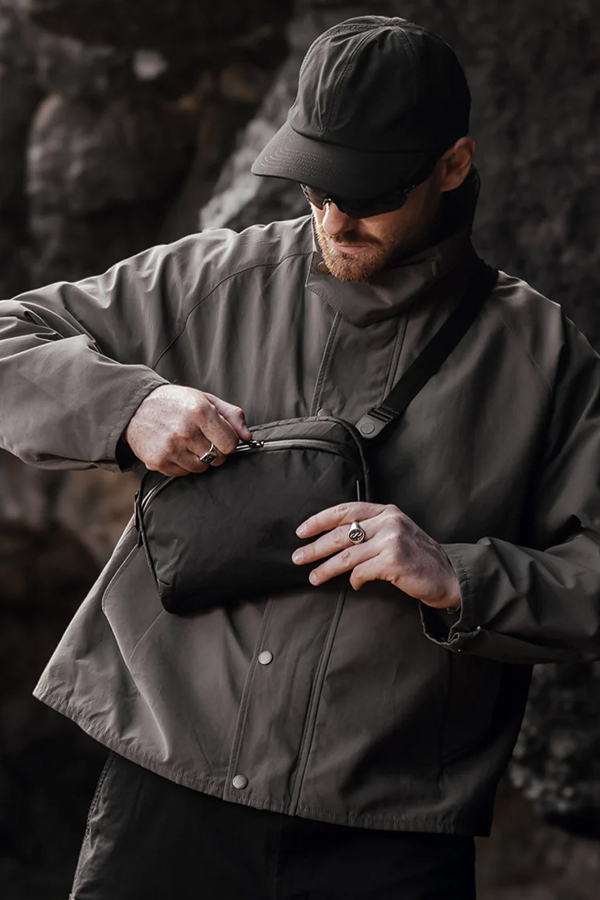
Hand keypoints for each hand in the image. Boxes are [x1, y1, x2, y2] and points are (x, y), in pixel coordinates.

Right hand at [124, 384, 251, 475]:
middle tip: (202, 439)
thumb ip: (231, 415)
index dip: (228, 441)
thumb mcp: (205, 399)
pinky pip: (183, 473)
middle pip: (217, 458)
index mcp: (200, 412)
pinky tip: (175, 449)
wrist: (135, 408)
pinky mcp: (158, 461)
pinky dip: (183, 465)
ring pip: (201, 468)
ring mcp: (170, 448)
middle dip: (215, 450)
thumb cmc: (175, 403)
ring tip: (188, 444)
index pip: (230, 443)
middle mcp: (185, 431)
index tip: (219, 435)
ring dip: (200, 459)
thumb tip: (248, 437)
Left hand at [292, 501, 460, 609]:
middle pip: (340, 533)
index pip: (344, 510)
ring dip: (326, 568)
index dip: (319, 520)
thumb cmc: (419, 558)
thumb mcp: (396, 534)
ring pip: (347, 554)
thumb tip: (333, 540)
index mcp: (386, 511)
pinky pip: (362, 572)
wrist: (449, 577)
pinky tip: (353, 584)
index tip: (301, 532)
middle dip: (315, 547)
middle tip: (298, 557)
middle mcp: (388, 521)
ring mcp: (392, 540)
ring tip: (314, 578)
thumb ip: (371, 530)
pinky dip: (354, 580)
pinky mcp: (394, 560)